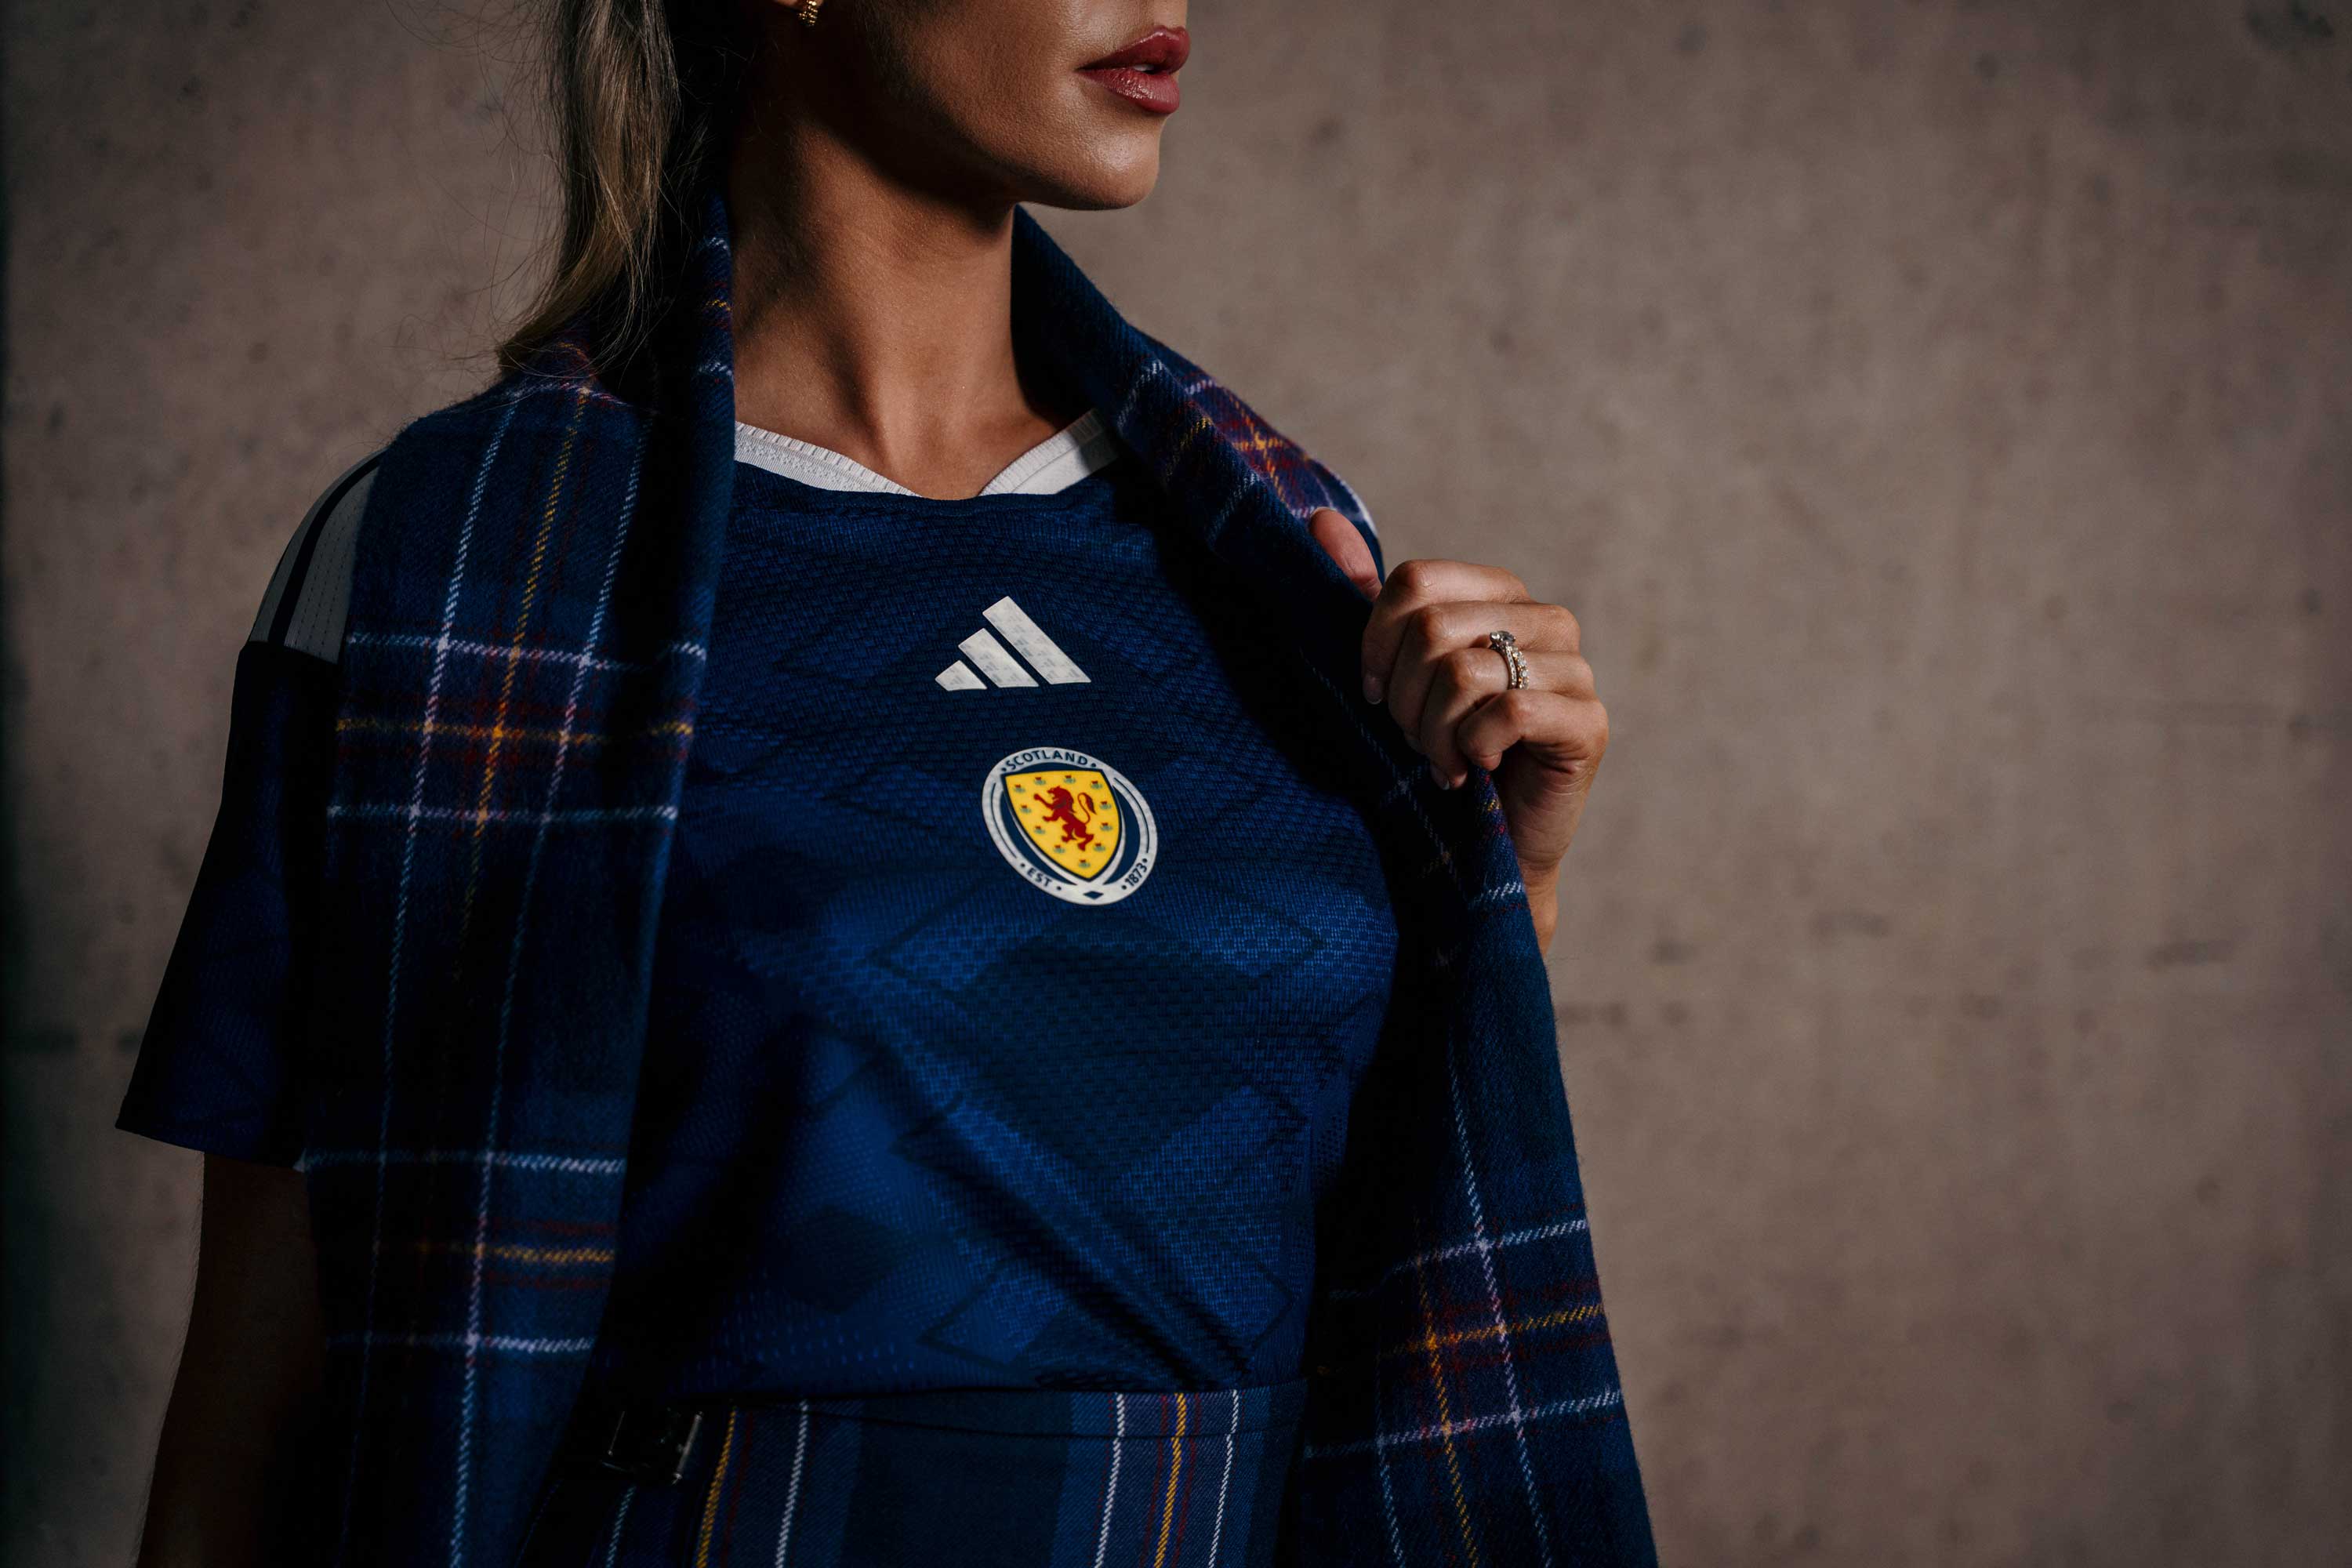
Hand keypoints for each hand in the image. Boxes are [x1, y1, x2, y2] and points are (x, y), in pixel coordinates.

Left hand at [1310, 510, 1607, 953]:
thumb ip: (1366, 596)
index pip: (1416, 581)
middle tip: (1413, 739)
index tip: (1373, 693)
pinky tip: (1475, 772)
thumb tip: (1321, 517)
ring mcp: (1576, 670)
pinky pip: (1509, 710)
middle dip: (1403, 698)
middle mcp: (1546, 621)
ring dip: (1433, 731)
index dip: (1376, 641)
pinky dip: (1473, 748)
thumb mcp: (1392, 672)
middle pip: (1435, 627)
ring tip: (1443, 760)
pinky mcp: (1588, 723)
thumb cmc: (1435, 755)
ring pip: (1465, 672)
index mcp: (1500, 595)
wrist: (1479, 852)